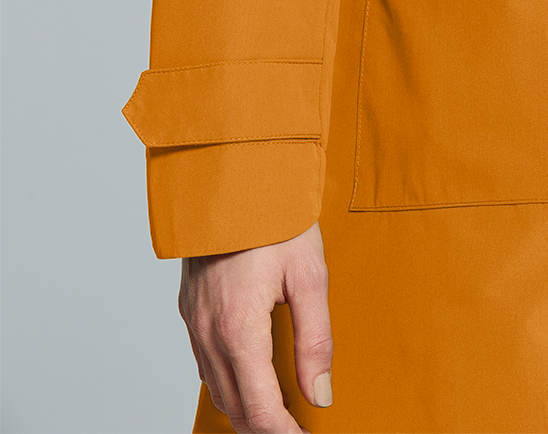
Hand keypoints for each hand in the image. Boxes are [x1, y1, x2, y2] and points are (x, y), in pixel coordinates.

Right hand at [179, 221, 332, 432]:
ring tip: (281, 414)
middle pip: (234, 406)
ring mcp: (192, 322)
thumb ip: (316, 340)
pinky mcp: (189, 310)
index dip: (285, 433)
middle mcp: (207, 332)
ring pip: (216, 387)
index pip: (260, 407)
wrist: (230, 176)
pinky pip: (205, 363)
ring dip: (246, 408)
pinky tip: (252, 380)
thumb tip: (321, 393)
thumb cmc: (273, 219)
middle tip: (298, 430)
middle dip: (266, 428)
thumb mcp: (310, 277)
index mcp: (239, 329)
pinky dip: (229, 382)